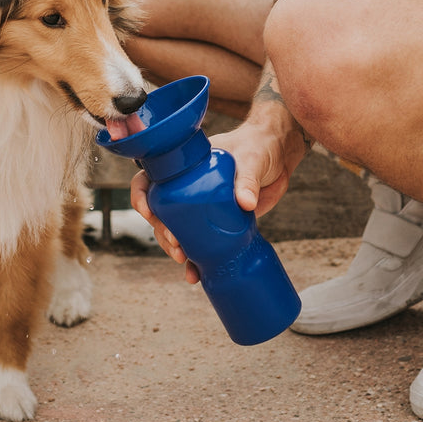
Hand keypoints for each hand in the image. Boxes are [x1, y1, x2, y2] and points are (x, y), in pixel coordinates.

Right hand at [129, 118, 304, 284]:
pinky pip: (202, 243)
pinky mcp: (219, 221)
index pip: (151, 177)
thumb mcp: (251, 158)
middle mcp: (189, 186)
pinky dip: (197, 260)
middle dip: (161, 231)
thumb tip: (246, 203)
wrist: (280, 155)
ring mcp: (202, 206)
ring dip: (174, 248)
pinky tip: (197, 275)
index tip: (147, 212)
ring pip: (177, 230)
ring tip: (183, 260)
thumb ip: (247, 179)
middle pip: (161, 210)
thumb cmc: (259, 146)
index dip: (142, 194)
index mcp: (186, 165)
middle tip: (175, 245)